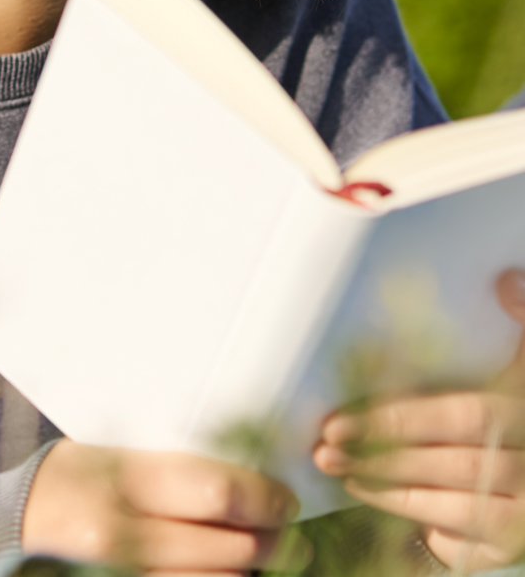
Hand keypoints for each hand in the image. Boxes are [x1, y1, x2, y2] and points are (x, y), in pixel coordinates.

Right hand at [22, 439, 309, 574]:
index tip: (286, 497)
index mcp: (123, 477)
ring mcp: (124, 569)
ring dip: (250, 568)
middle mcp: (124, 529)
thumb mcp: (116, 453)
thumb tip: (246, 480)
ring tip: (266, 551)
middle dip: (271, 540)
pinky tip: (228, 568)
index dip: (263, 497)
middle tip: (289, 529)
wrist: (18, 515)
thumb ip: (173, 468)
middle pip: (227, 544)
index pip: (214, 491)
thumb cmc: (74, 472)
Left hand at [313, 267, 524, 571]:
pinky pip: (466, 548)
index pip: (454, 419)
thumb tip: (504, 280)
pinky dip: (427, 531)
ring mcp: (523, 514)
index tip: (337, 423)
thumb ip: (519, 320)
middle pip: (446, 467)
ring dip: (387, 493)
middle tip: (324, 448)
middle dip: (379, 459)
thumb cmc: (521, 400)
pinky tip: (382, 504)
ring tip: (337, 470)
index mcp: (518, 411)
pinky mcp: (513, 545)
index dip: (393, 421)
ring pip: (452, 510)